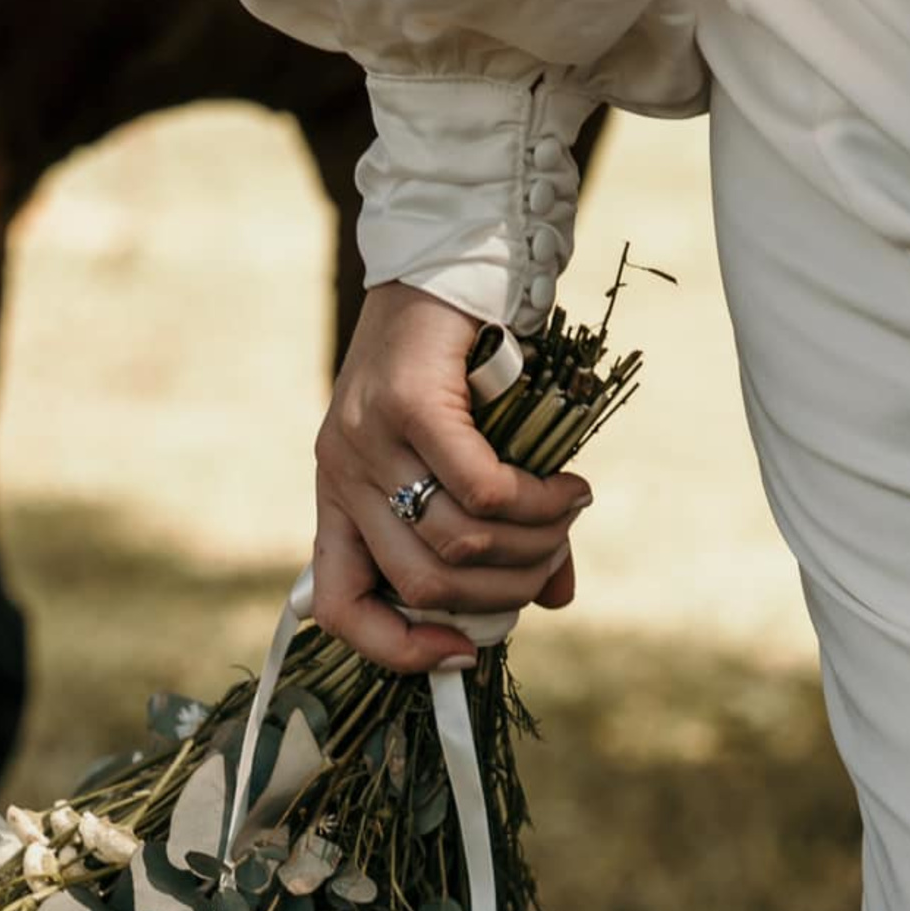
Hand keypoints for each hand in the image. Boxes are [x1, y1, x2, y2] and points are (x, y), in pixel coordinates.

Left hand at [312, 282, 590, 670]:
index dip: (396, 648)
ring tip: (570, 513)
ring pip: (457, 541)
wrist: (451, 259)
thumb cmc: (463, 366)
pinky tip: (568, 488)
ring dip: (531, 543)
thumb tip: (551, 599)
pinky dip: (534, 502)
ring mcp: (367, 439)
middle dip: (502, 593)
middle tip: (554, 559)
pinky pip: (479, 487)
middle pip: (423, 582)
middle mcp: (343, 473)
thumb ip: (502, 534)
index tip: (462, 652)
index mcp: (341, 498)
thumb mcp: (470, 459)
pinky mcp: (407, 403)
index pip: (339, 607)